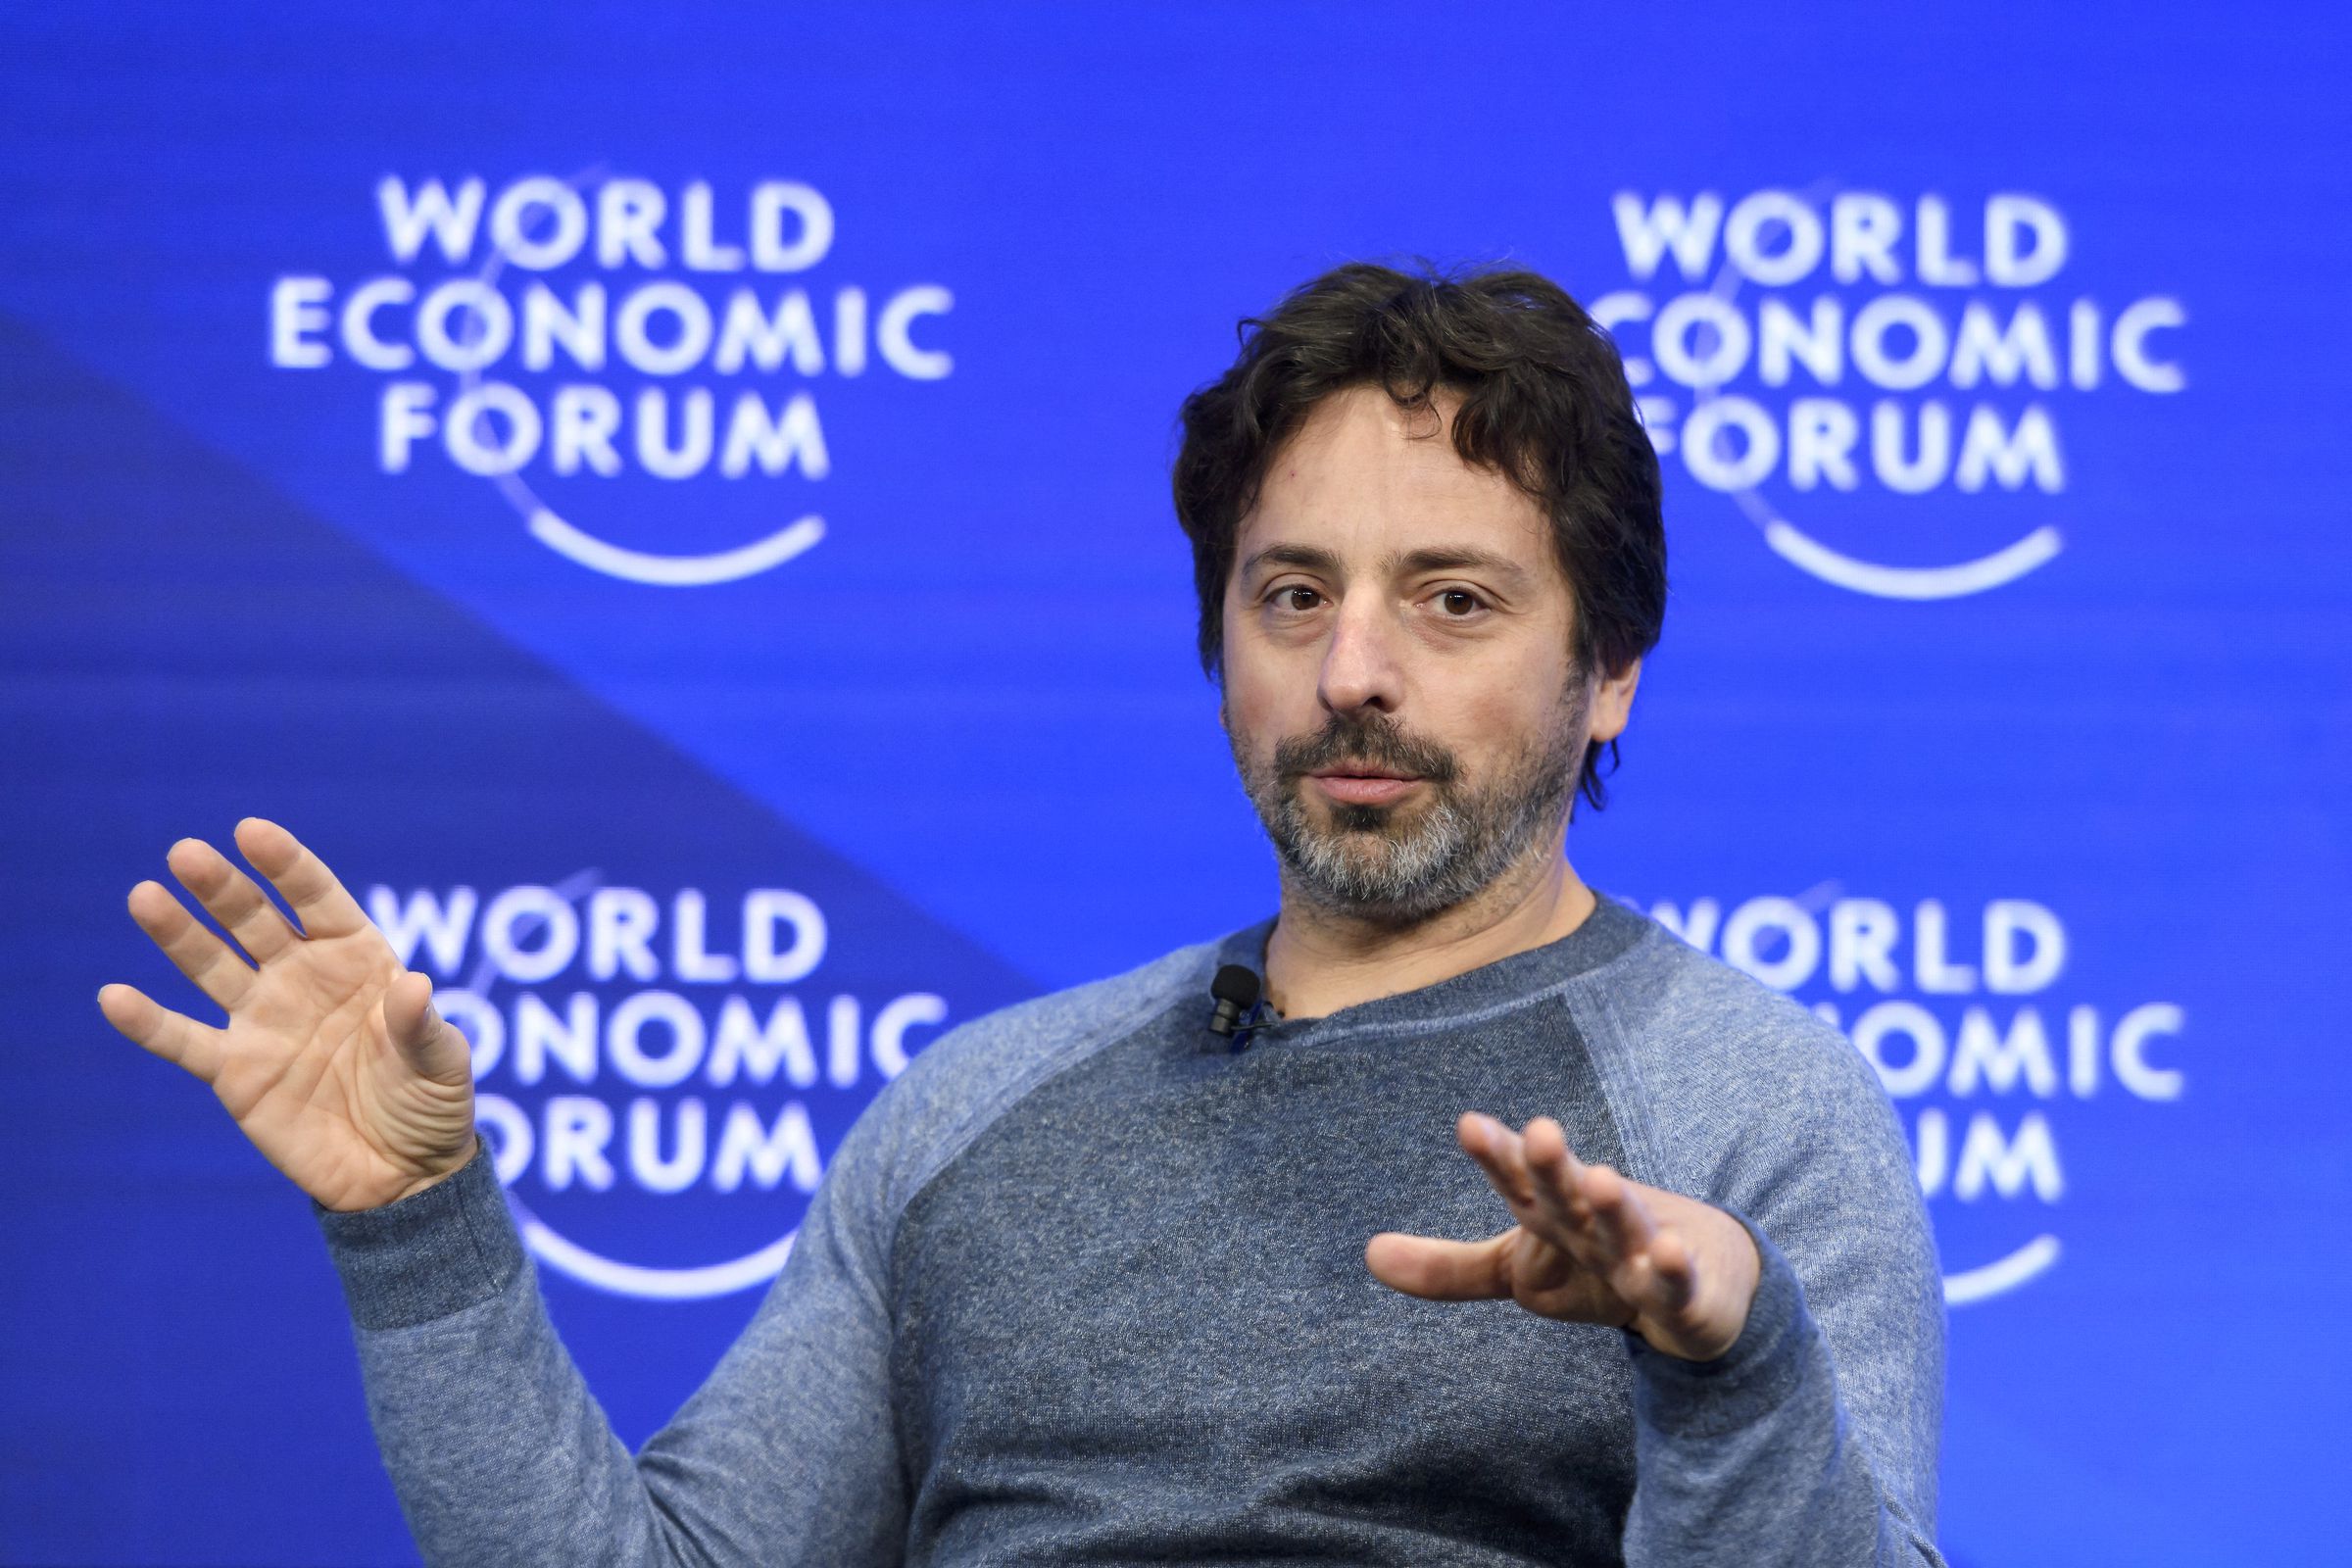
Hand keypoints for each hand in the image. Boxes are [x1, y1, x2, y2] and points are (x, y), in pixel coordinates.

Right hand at [97, 818, 478, 1212]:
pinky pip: (185, 1042)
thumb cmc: (432, 1103)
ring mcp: (264, 1021)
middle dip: (223, 889)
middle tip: (185, 852)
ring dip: (179, 935)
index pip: (318, 900)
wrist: (402, 1172)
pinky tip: (114, 997)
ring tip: (145, 897)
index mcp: (358, 959)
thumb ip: (421, 1026)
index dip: (287, 867)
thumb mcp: (442, 1064)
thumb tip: (413, 987)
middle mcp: (303, 978)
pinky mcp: (236, 1071)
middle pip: (255, 922)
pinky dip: (149, 1024)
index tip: (252, 833)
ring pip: (213, 967)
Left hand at [1365, 1112, 1762, 1361]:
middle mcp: (1595, 1220)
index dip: (1497, 1155)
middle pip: (1571, 1191)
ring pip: (1626, 1228)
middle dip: (1555, 1166)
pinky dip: (1672, 1269)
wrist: (1704, 1280)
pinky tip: (1667, 1251)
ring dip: (1616, 1206)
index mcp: (1552, 1212)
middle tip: (1543, 1131)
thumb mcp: (1518, 1269)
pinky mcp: (1685, 1293)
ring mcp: (1643, 1251)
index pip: (1517, 1179)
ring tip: (1605, 1179)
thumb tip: (1367, 1255)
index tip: (1469, 1126)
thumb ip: (1447, 1268)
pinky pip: (1676, 1284)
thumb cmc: (1596, 1261)